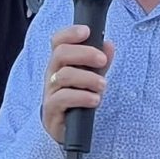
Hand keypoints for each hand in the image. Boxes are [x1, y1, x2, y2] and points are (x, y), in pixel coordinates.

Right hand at [41, 25, 114, 144]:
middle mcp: (52, 73)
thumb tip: (109, 45)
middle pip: (60, 54)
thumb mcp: (91, 77)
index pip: (58, 41)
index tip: (87, 31)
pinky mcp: (52, 109)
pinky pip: (63, 98)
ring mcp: (50, 91)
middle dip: (84, 53)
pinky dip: (82, 97)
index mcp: (60, 62)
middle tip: (102, 61)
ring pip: (63, 76)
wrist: (65, 127)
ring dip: (88, 78)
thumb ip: (100, 62)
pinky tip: (95, 99)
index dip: (70, 33)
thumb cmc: (77, 96)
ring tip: (103, 85)